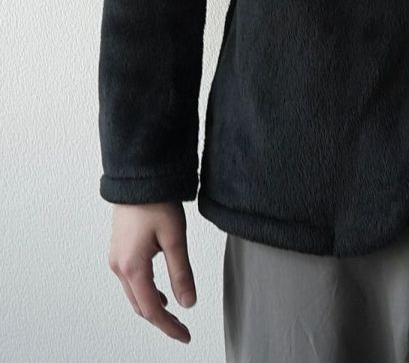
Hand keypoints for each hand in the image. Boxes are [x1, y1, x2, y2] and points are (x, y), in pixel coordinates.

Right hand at [107, 201, 196, 342]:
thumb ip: (181, 272)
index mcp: (132, 266)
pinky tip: (160, 291)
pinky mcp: (120, 250)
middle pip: (140, 305)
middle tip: (182, 330)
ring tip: (173, 314)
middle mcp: (119, 266)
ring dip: (153, 306)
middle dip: (161, 320)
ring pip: (134, 294)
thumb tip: (188, 302)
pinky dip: (146, 291)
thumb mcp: (175, 237)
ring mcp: (117, 258)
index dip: (169, 326)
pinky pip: (131, 280)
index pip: (151, 309)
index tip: (185, 336)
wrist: (139, 177)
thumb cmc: (156, 201)